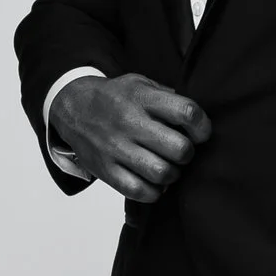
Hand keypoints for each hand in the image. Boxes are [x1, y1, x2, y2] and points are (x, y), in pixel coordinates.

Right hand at [53, 74, 209, 202]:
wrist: (72, 107)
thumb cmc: (115, 98)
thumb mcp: (140, 83)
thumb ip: (169, 98)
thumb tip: (197, 121)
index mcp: (143, 98)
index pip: (187, 112)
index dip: (202, 127)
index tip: (200, 133)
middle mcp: (129, 122)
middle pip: (179, 148)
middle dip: (188, 153)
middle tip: (181, 152)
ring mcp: (115, 148)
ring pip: (162, 173)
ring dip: (172, 174)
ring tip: (167, 167)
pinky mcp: (105, 169)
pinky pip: (139, 191)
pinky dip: (153, 191)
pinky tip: (152, 181)